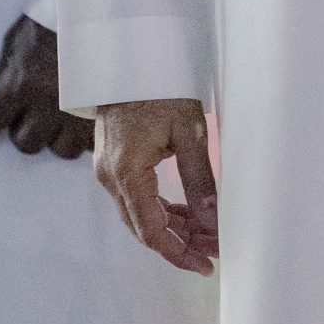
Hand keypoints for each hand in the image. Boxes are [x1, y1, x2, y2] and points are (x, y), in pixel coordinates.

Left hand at [0, 15, 94, 160]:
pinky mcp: (105, 114)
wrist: (101, 10)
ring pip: (60, 149)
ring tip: (61, 117)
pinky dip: (85, 134)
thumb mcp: (19, 38)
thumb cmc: (55, 18)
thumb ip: (7, 71)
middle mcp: (48, 104)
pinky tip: (85, 116)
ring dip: (56, 136)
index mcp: (22, 82)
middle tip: (31, 113)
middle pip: (25, 143)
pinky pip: (90, 142)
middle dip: (24, 129)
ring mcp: (80, 113)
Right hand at [95, 99, 218, 275]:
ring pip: (140, 216)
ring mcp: (108, 171)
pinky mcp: (113, 164)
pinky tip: (185, 215)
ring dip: (172, 229)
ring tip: (206, 235)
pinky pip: (136, 199)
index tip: (205, 264)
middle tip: (214, 251)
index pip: (151, 231)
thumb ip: (199, 178)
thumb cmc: (160, 86)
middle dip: (181, 244)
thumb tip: (211, 221)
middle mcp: (110, 177)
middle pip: (144, 228)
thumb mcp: (188, 131)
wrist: (130, 59)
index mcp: (126, 172)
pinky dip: (161, 211)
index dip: (179, 253)